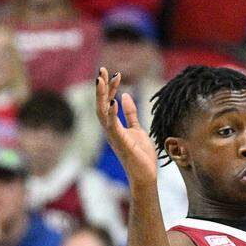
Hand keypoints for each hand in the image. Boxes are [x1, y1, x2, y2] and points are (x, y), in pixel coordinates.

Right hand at [95, 66, 158, 186]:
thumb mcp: (137, 129)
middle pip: (101, 104)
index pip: (108, 102)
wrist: (145, 175)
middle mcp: (109, 129)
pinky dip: (113, 113)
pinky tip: (114, 100)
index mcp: (113, 126)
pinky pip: (113, 126)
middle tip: (101, 70)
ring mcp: (113, 136)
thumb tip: (124, 96)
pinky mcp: (120, 142)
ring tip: (102, 80)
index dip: (111, 88)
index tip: (116, 74)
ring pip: (102, 112)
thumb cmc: (140, 155)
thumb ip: (130, 114)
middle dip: (101, 87)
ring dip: (102, 96)